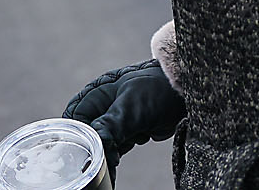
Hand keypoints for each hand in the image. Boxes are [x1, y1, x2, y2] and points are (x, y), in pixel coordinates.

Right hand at [62, 59, 186, 180]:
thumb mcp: (132, 106)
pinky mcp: (125, 131)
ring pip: (98, 144)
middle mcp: (101, 106)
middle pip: (84, 134)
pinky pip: (112, 148)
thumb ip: (112, 123)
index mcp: (96, 94)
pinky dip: (113, 159)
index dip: (76, 138)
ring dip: (103, 157)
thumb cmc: (158, 90)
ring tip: (109, 167)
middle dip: (90, 151)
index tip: (83, 155)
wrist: (184, 94)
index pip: (74, 120)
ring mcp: (113, 120)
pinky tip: (115, 169)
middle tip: (99, 165)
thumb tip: (97, 141)